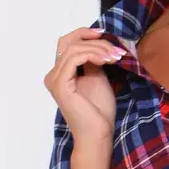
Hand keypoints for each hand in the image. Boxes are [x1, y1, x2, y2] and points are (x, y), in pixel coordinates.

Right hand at [42, 27, 126, 142]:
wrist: (98, 134)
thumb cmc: (99, 111)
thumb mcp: (97, 77)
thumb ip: (92, 60)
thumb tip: (97, 42)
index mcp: (60, 73)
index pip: (68, 43)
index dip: (85, 34)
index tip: (106, 35)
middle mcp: (52, 75)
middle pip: (68, 41)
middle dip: (94, 41)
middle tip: (115, 50)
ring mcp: (54, 80)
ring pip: (74, 48)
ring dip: (98, 49)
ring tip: (115, 57)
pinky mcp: (60, 85)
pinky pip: (74, 59)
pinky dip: (92, 55)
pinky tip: (107, 60)